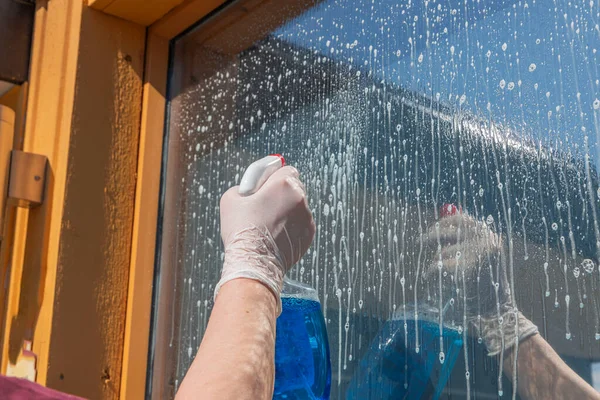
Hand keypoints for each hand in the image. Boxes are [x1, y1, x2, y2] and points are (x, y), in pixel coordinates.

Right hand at [215, 166, 315, 312]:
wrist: (254, 262)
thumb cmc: (241, 230)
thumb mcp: (231, 199)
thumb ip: (243, 186)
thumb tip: (250, 189)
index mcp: (283, 184)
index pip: (285, 169)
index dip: (274, 177)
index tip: (266, 185)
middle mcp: (300, 198)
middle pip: (294, 187)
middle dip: (281, 193)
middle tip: (265, 205)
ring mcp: (307, 217)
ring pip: (298, 206)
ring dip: (287, 210)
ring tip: (268, 224)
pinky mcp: (309, 234)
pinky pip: (301, 223)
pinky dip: (292, 226)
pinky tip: (276, 234)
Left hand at [423, 208, 537, 355]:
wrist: (495, 310)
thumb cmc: (486, 285)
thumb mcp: (482, 257)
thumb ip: (467, 241)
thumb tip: (441, 227)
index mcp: (489, 237)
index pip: (462, 219)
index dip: (446, 222)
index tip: (435, 226)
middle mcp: (484, 241)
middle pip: (447, 231)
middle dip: (431, 235)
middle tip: (421, 240)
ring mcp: (475, 254)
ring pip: (442, 252)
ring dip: (435, 261)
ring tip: (436, 271)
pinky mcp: (465, 268)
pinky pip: (438, 266)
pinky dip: (431, 271)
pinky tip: (429, 276)